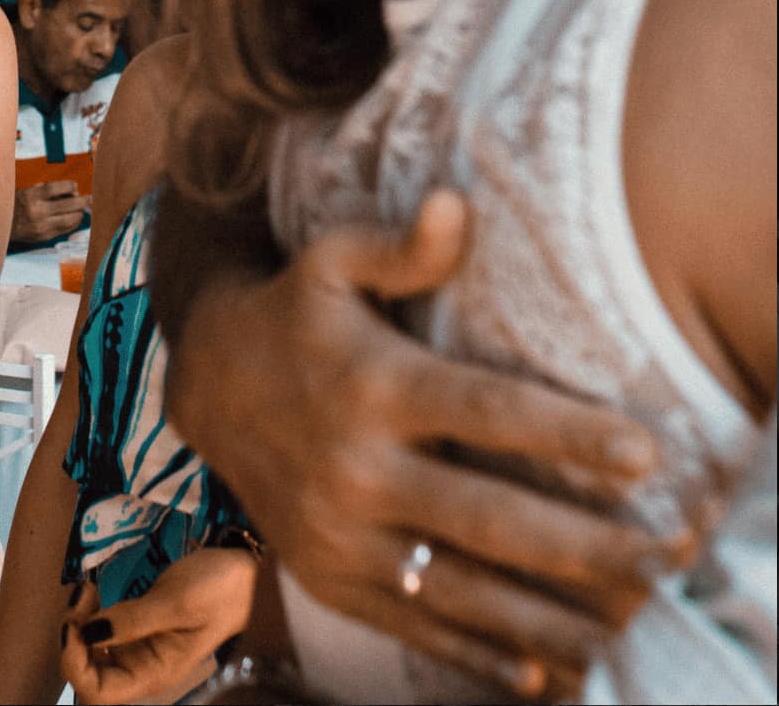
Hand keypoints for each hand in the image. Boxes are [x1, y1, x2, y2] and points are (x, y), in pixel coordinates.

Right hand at [13, 180, 89, 243]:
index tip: (75, 186)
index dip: (70, 186)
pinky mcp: (43, 237)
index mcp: (31, 195)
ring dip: (80, 214)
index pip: (57, 188)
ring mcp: (41, 226)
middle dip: (82, 201)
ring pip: (70, 220)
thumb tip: (72, 191)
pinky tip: (74, 219)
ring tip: (82, 210)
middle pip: (68, 205)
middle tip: (89, 199)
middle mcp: (37, 211)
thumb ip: (47, 189)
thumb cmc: (15, 205)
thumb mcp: (27, 191)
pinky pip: (64, 230)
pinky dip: (72, 223)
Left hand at [62, 550, 257, 703]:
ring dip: (78, 624)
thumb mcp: (178, 603)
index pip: (96, 692)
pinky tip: (93, 592)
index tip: (74, 624)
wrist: (247, 573)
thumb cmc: (221, 591)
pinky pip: (100, 632)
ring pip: (88, 652)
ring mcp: (137, 649)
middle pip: (86, 674)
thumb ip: (133, 620)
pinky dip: (88, 614)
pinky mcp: (135, 628)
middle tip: (82, 597)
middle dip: (72, 640)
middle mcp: (141, 669)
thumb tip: (88, 631)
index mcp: (153, 674)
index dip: (73, 664)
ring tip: (86, 590)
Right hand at [165, 191, 690, 699]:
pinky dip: (481, 653)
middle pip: (487, 517)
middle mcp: (354, 467)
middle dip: (585, 547)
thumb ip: (400, 247)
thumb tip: (457, 206)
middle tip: (664, 559)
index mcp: (370, 385)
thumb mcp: (328, 262)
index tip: (647, 455)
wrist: (201, 386)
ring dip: (549, 616)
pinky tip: (547, 670)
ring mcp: (339, 532)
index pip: (484, 412)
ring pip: (458, 588)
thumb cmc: (290, 314)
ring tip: (627, 627)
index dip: (567, 434)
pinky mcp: (327, 575)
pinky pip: (413, 625)